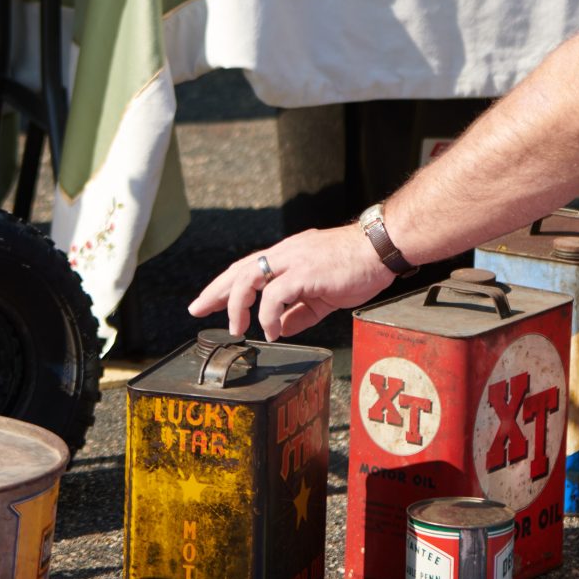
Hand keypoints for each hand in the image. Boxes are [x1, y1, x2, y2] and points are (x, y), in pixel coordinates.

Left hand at [190, 224, 394, 339]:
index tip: (208, 301)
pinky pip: (275, 296)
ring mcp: (294, 260)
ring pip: (249, 278)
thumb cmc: (358, 266)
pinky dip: (268, 315)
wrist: (381, 248)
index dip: (225, 285)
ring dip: (237, 305)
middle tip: (197, 310)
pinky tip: (272, 330)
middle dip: (215, 291)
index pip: (248, 267)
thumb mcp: (324, 293)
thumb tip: (282, 327)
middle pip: (239, 270)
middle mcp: (286, 253)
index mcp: (289, 255)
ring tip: (237, 327)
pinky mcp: (305, 272)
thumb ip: (301, 310)